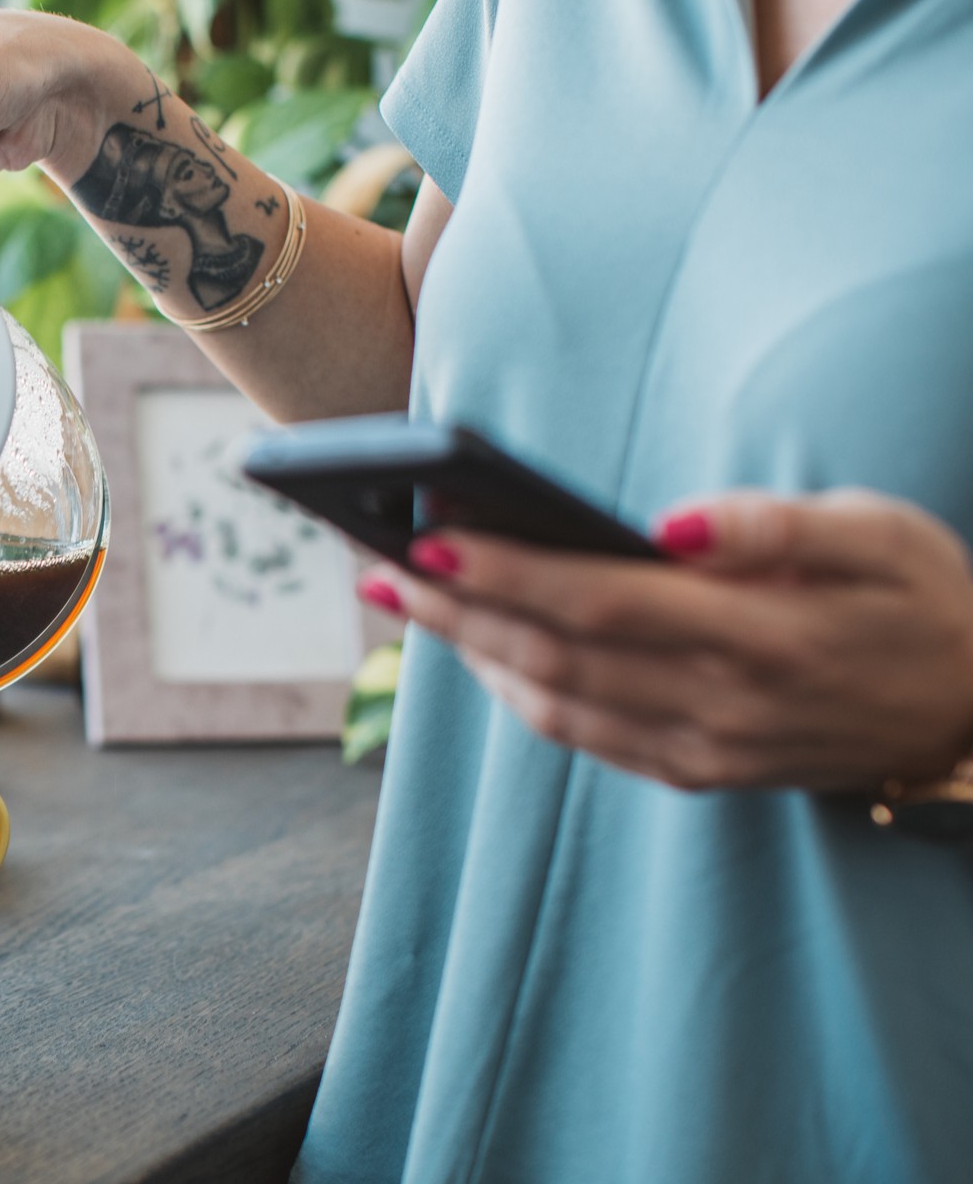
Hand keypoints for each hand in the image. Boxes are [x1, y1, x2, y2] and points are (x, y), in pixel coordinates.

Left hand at [356, 490, 972, 791]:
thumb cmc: (924, 596)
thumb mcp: (879, 533)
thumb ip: (773, 527)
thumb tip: (672, 524)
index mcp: (763, 634)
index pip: (601, 601)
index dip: (506, 573)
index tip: (427, 539)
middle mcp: (724, 704)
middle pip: (555, 655)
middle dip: (456, 610)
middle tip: (379, 570)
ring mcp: (708, 750)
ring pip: (556, 704)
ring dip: (471, 654)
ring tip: (408, 602)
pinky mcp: (701, 774)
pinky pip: (586, 739)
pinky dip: (520, 696)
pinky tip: (480, 651)